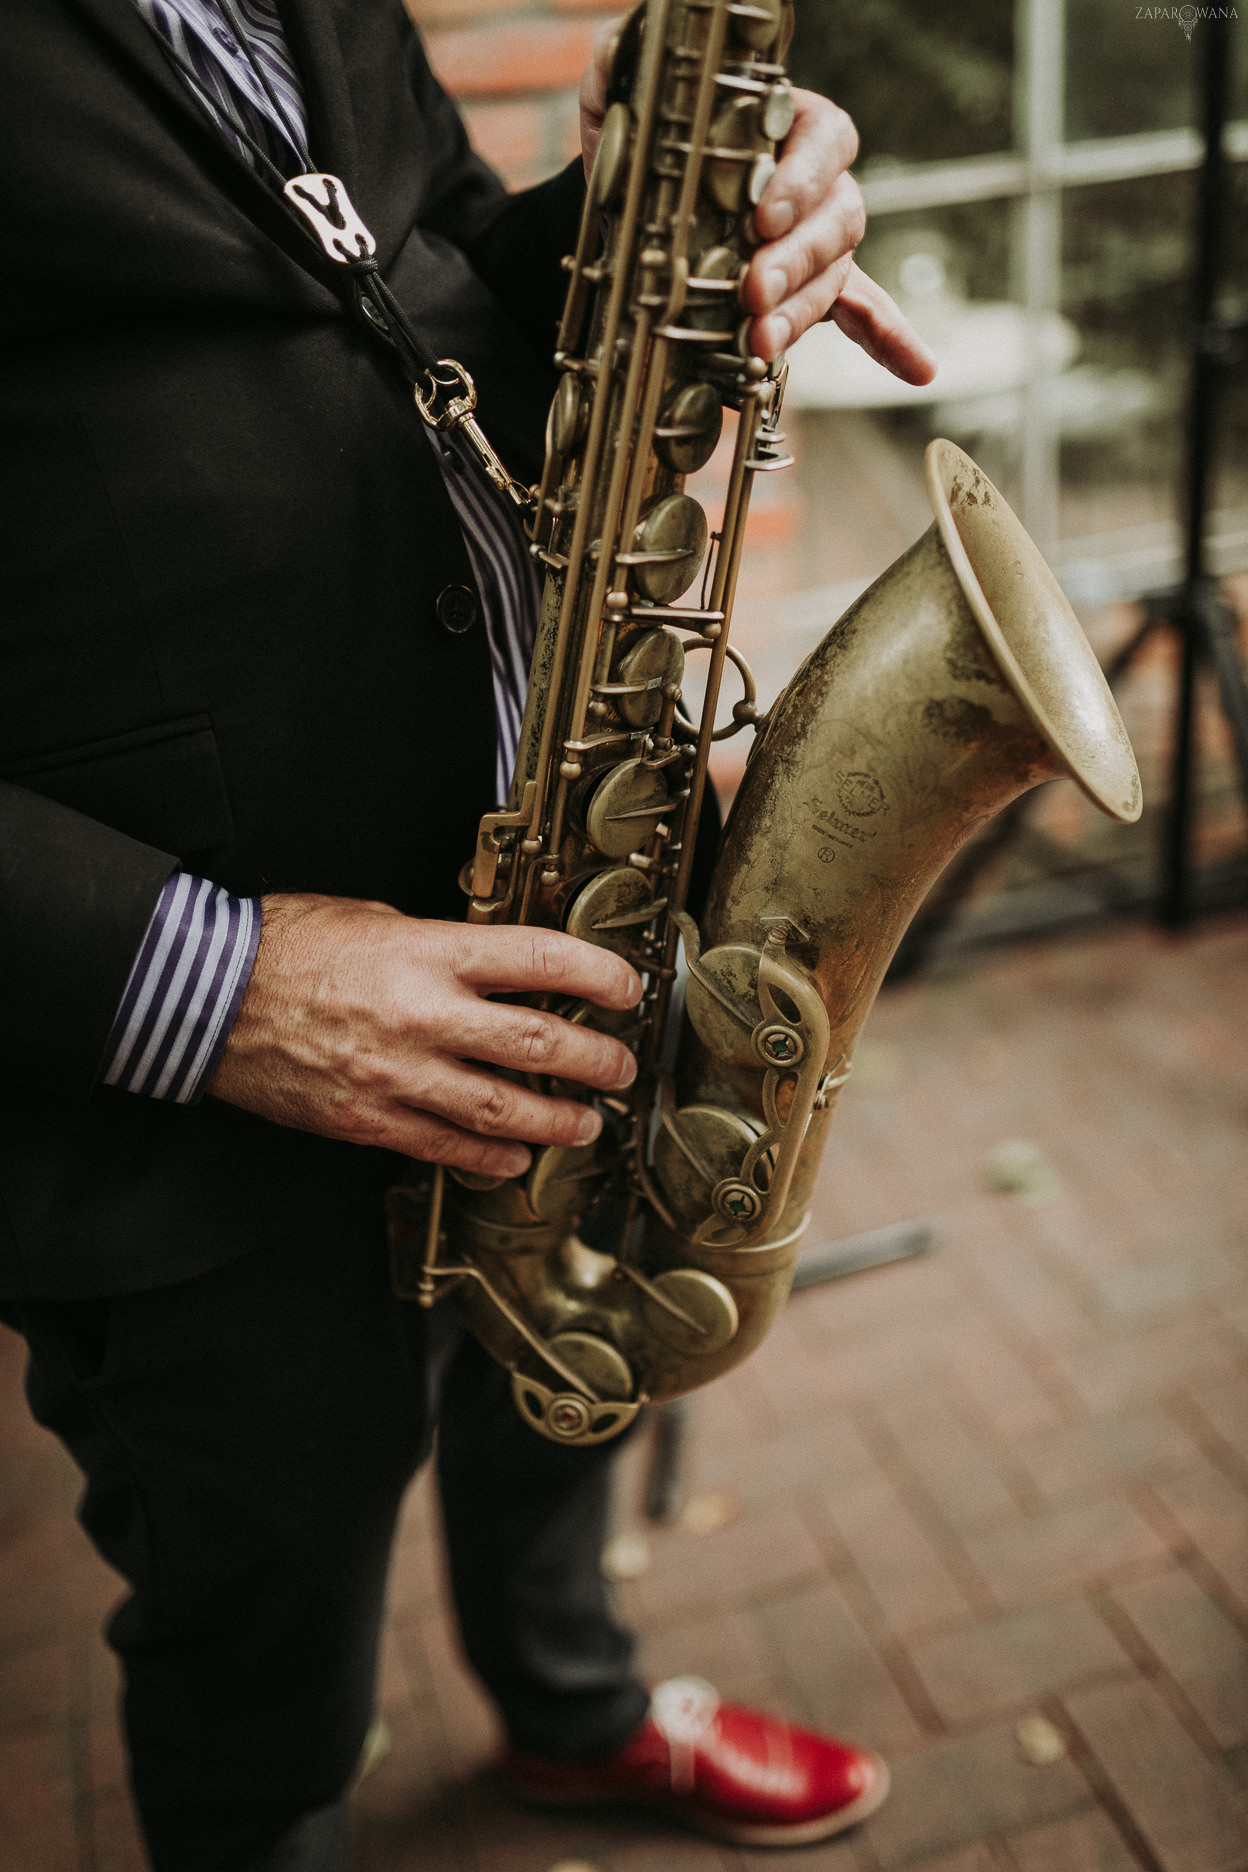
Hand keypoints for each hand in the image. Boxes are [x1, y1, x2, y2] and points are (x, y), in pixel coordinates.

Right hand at [208, 894, 642, 1178]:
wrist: (205, 995)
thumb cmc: (282, 946)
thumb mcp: (376, 918)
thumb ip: (440, 946)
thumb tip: (495, 963)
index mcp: (427, 952)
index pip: (537, 960)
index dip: (596, 974)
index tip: (626, 987)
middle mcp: (421, 1015)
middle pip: (535, 1043)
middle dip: (594, 1059)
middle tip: (621, 1068)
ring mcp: (396, 1074)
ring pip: (500, 1108)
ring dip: (556, 1120)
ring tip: (585, 1124)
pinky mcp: (368, 1118)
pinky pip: (444, 1146)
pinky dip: (489, 1154)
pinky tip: (514, 1156)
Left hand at [578, 39, 934, 384]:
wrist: (643, 206)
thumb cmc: (650, 144)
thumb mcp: (627, 100)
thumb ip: (621, 69)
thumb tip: (612, 57)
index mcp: (792, 125)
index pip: (824, 141)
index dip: (801, 180)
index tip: (763, 215)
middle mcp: (818, 185)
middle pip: (836, 218)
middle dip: (795, 260)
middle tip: (753, 291)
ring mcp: (820, 242)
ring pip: (833, 275)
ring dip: (801, 312)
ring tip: (761, 340)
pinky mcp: (810, 289)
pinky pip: (863, 312)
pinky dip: (889, 338)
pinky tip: (916, 370)